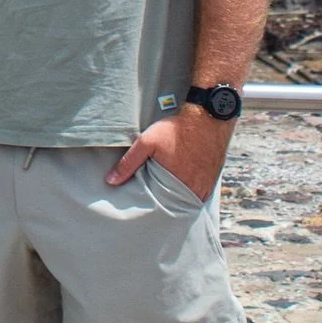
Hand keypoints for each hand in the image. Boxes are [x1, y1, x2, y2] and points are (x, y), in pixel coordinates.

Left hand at [106, 107, 232, 200]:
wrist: (206, 119)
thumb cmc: (176, 130)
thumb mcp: (146, 143)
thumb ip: (128, 163)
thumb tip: (111, 181)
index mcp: (176, 186)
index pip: (158, 204)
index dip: (148, 199)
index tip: (140, 194)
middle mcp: (193, 191)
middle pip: (172, 202)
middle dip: (161, 198)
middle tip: (152, 187)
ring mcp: (204, 187)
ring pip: (185, 198)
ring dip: (176, 194)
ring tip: (165, 182)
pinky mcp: (211, 182)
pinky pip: (197, 193)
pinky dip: (188, 189)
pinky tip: (180, 179)